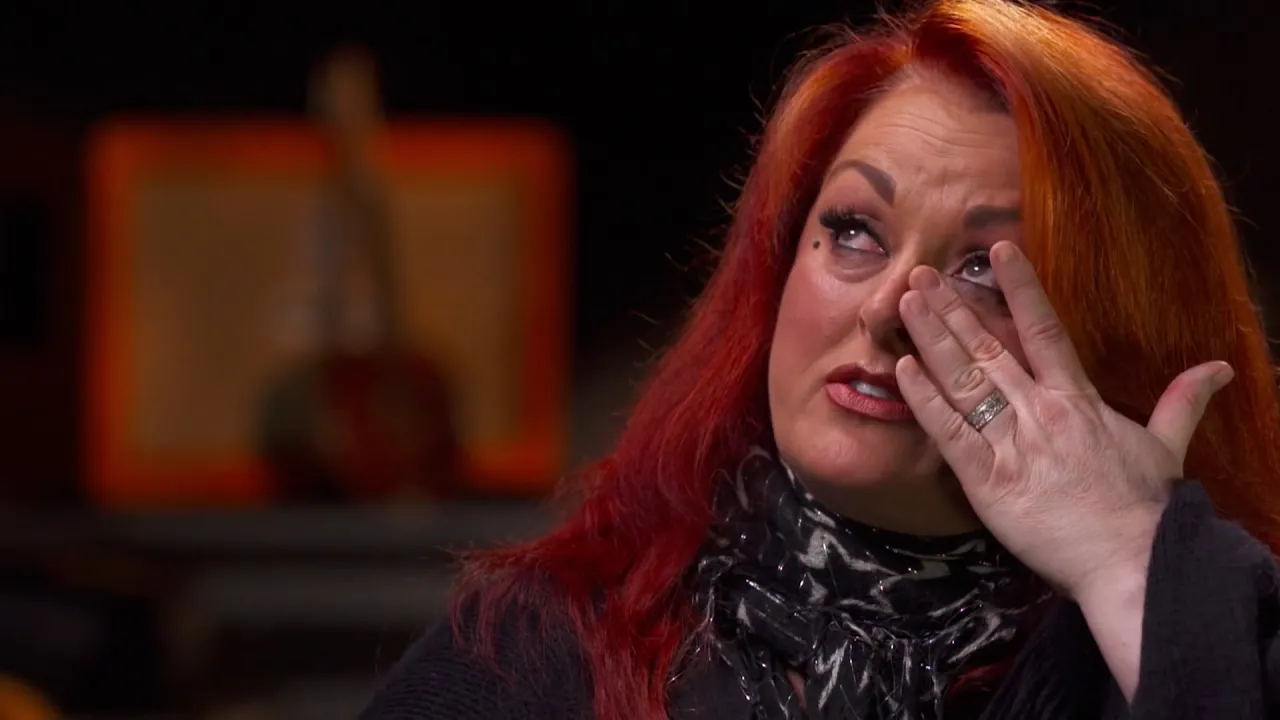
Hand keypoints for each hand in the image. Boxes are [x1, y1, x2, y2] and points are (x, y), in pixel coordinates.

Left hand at [893, 241, 1233, 599]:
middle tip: (921, 272)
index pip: (1043, 330)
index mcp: (1077, 400)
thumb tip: (1217, 369)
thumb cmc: (1144, 509)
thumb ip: (1181, 403)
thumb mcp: (1166, 447)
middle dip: (953, 308)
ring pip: (963, 381)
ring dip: (931, 339)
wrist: (1130, 562)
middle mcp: (1040, 411)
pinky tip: (902, 368)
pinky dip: (924, 400)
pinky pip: (948, 433)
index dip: (1019, 287)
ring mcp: (1011, 444)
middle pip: (989, 348)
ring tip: (905, 302)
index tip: (996, 251)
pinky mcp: (987, 481)